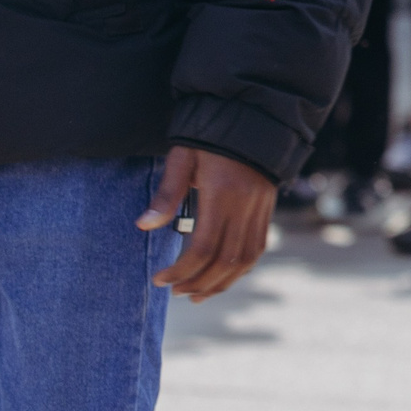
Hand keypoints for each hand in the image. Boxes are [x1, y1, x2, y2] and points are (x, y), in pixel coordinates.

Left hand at [138, 145, 275, 301]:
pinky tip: (223, 276)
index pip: (202, 247)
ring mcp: (260, 208)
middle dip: (198, 282)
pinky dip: (240, 269)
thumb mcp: (183, 158)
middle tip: (175, 292)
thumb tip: (143, 226)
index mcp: (222, 193)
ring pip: (245, 260)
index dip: (181, 270)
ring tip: (197, 294)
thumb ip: (166, 194)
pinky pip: (257, 248)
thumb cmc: (209, 136)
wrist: (254, 117)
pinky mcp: (267, 209)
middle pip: (224, 260)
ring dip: (221, 283)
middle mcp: (245, 205)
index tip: (160, 279)